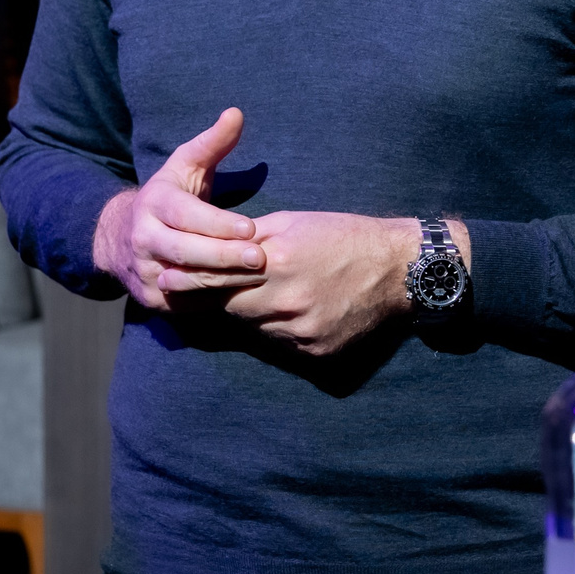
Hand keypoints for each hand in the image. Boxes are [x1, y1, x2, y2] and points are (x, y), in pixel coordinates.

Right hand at [92, 108, 265, 309]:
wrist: (120, 238)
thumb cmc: (168, 198)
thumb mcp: (184, 167)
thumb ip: (212, 143)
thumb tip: (236, 114)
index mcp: (153, 203)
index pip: (186, 215)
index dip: (218, 224)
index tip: (250, 228)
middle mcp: (143, 238)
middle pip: (185, 251)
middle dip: (224, 256)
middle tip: (260, 258)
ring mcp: (145, 270)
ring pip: (186, 280)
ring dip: (224, 280)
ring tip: (257, 277)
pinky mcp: (151, 297)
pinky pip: (185, 302)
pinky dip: (212, 299)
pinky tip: (240, 295)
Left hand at [222, 213, 470, 356]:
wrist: (397, 269)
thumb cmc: (342, 236)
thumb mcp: (291, 222)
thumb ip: (248, 237)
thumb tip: (208, 244)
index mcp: (277, 263)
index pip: (218, 279)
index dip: (198, 279)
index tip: (177, 278)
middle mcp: (287, 302)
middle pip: (232, 307)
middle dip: (229, 295)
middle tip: (236, 284)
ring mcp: (302, 332)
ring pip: (256, 327)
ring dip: (256, 313)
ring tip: (278, 293)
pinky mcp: (316, 352)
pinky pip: (281, 344)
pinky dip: (281, 329)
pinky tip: (299, 310)